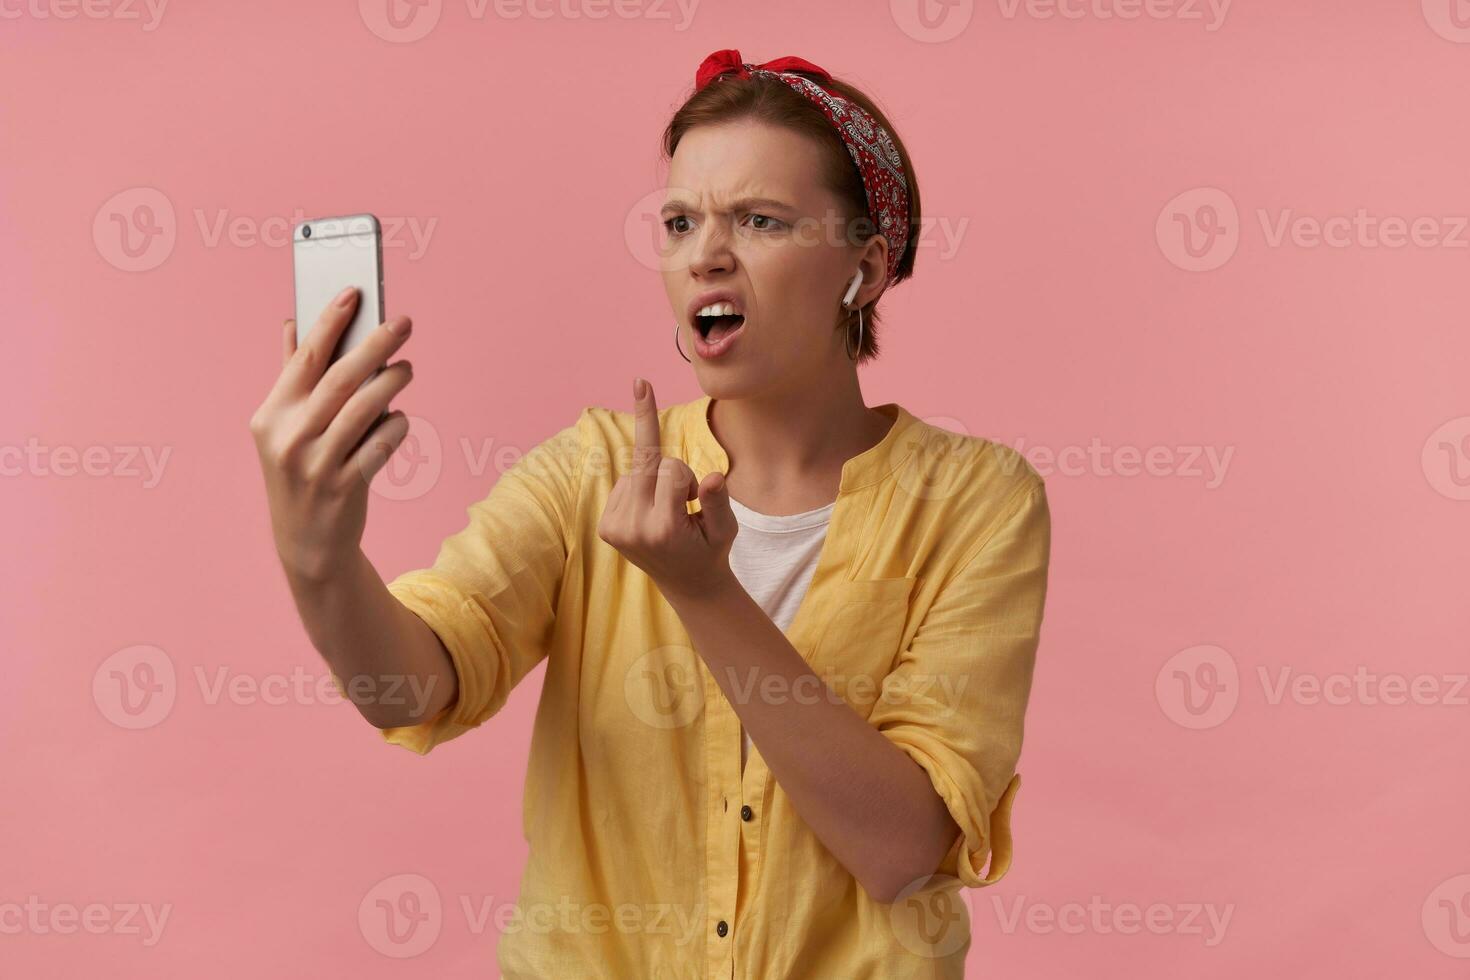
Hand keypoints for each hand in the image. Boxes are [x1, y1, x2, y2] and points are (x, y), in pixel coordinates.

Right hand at [248, 287, 414, 584]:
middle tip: (403, 321)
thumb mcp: (284, 427)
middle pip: (339, 378)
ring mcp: (314, 465)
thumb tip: (291, 324)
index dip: (329, 321)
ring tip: (407, 367)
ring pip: (364, 410)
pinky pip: (379, 446)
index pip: (303, 358)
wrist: (306, 542)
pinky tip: (400, 418)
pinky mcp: (342, 488)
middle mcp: (288, 437)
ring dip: (392, 383)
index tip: (354, 292)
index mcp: (271, 415)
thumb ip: (291, 377)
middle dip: (374, 344)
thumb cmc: (300, 470)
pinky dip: (395, 427)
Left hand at [597, 378, 738, 600]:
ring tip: (669, 516)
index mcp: (663, 529)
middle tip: (668, 455)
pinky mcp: (606, 526)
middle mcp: (633, 528)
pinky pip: (626, 483)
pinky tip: (652, 516)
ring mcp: (615, 528)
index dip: (686, 472)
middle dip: (666, 459)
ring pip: (638, 471)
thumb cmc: (711, 551)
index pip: (672, 470)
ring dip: (657, 482)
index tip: (640, 383)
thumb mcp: (725, 529)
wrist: (688, 585)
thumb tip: (711, 478)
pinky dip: (642, 490)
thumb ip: (718, 501)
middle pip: (650, 464)